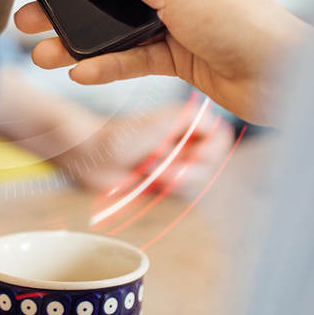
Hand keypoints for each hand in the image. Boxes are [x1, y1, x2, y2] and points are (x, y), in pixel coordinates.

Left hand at [57, 103, 234, 194]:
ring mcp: (173, 162)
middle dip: (186, 168)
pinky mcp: (161, 182)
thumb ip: (193, 120)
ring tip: (148, 170)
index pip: (220, 137)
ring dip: (173, 180)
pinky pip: (179, 194)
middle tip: (157, 161)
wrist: (91, 156)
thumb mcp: (162, 122)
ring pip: (196, 182)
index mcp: (186, 122)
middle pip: (211, 164)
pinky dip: (166, 191)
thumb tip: (221, 128)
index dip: (211, 150)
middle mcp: (183, 141)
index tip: (192, 152)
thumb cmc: (123, 135)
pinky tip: (148, 182)